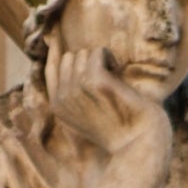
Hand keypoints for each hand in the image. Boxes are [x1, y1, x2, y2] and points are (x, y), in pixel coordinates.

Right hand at [49, 40, 172, 168]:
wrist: (137, 142)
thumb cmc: (116, 128)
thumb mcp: (85, 114)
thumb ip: (71, 91)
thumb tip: (61, 55)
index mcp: (58, 107)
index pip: (51, 69)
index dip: (58, 53)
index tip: (65, 44)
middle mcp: (63, 97)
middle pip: (70, 58)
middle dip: (88, 63)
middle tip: (105, 81)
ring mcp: (78, 88)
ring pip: (84, 53)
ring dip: (101, 62)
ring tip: (113, 82)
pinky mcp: (96, 81)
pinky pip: (99, 52)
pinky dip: (111, 58)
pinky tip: (118, 73)